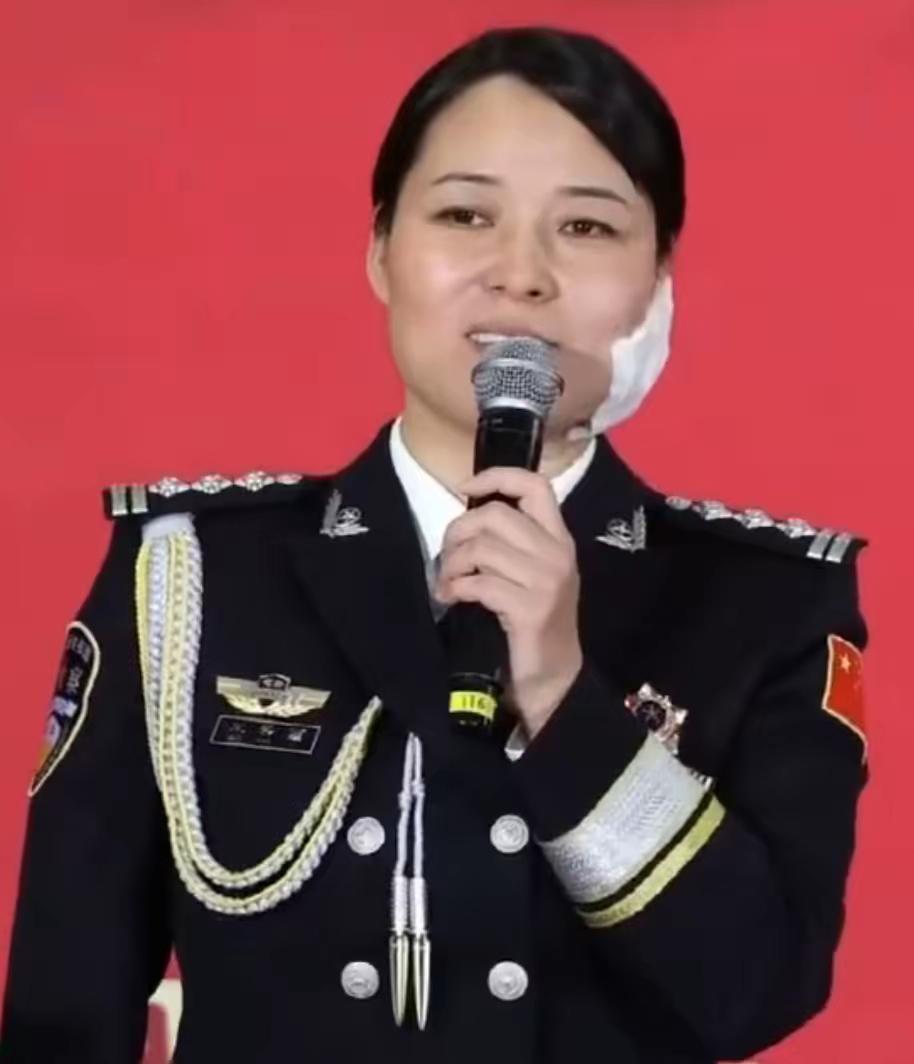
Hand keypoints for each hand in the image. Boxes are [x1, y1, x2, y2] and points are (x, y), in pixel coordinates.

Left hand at [435, 467, 583, 737]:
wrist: (553, 679)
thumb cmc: (535, 625)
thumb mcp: (533, 575)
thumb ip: (513, 543)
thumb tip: (469, 516)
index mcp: (560, 538)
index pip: (535, 485)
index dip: (496, 477)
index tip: (465, 489)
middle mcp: (558, 553)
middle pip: (496, 514)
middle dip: (458, 531)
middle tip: (448, 557)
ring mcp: (547, 581)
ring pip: (482, 548)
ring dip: (453, 564)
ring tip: (448, 582)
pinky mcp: (530, 609)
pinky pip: (479, 582)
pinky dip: (455, 588)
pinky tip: (451, 598)